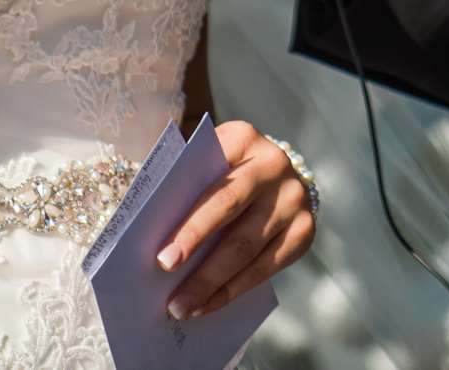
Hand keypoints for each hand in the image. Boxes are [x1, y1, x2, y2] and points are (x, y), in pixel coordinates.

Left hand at [157, 120, 314, 319]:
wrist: (274, 175)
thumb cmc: (219, 172)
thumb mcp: (202, 164)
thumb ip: (180, 186)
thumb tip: (143, 235)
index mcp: (243, 139)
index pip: (214, 188)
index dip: (190, 227)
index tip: (162, 261)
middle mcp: (274, 164)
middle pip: (232, 219)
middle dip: (200, 261)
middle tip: (171, 298)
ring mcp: (295, 198)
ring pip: (249, 248)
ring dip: (213, 284)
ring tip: (182, 309)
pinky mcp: (305, 230)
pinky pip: (267, 267)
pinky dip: (234, 289)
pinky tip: (209, 305)